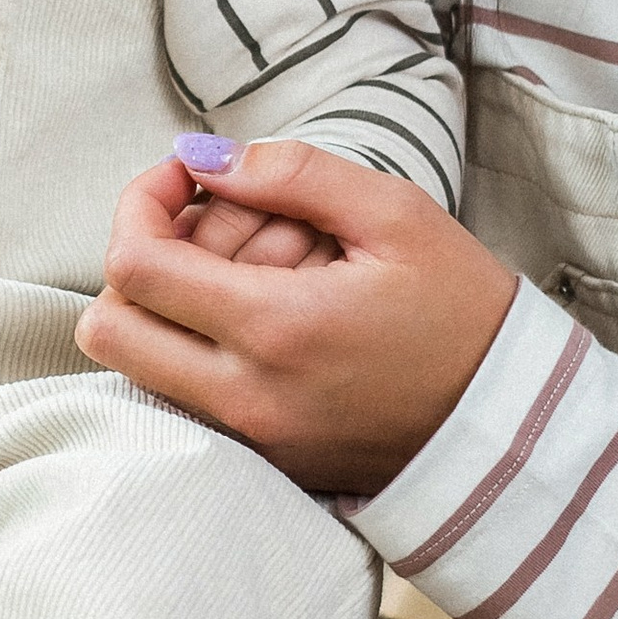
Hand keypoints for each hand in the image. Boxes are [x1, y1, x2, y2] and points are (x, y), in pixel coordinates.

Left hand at [76, 143, 517, 494]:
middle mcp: (245, 396)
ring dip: (160, 309)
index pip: (134, 266)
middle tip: (199, 226)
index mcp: (277, 329)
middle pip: (107, 328)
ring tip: (237, 271)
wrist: (509, 424)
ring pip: (135, 367)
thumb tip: (204, 158)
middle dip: (134, 260)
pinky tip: (254, 318)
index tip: (186, 176)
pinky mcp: (259, 461)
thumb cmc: (462, 312)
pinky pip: (179, 399)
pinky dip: (189, 351)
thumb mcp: (396, 215)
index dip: (140, 202)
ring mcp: (247, 439)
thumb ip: (294, 174)